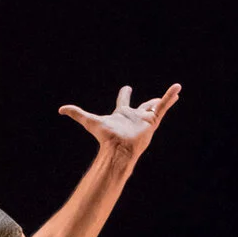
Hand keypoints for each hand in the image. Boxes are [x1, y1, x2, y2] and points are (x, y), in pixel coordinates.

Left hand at [61, 84, 181, 160]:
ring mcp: (145, 119)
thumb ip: (76, 114)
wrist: (119, 149)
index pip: (123, 102)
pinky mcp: (153, 121)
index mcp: (122, 114)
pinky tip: (177, 89)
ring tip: (176, 90)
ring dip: (166, 98)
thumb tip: (60, 109)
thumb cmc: (105, 137)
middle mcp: (134, 116)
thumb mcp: (89, 121)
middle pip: (143, 105)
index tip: (127, 87)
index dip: (125, 94)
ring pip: (157, 106)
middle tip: (155, 98)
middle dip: (149, 102)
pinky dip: (170, 97)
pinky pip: (163, 107)